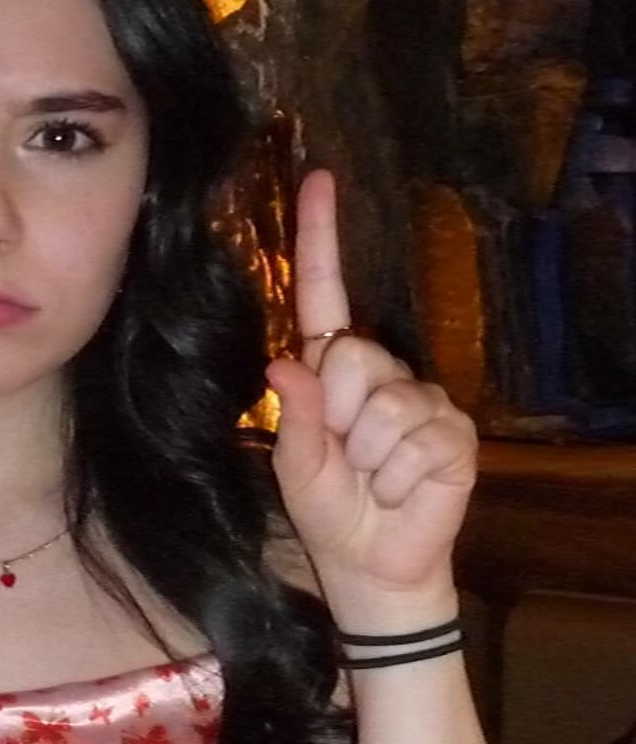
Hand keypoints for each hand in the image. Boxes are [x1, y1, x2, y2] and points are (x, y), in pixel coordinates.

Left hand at [263, 170, 477, 601]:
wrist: (372, 564)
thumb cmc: (330, 510)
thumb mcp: (296, 465)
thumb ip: (298, 415)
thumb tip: (290, 362)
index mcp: (334, 370)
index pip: (326, 293)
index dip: (321, 238)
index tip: (319, 179)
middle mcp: (382, 373)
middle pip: (351, 357)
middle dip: (338, 417)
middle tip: (344, 458)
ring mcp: (423, 400)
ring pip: (384, 406)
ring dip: (366, 458)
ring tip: (371, 479)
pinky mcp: (453, 434)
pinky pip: (416, 441)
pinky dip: (395, 478)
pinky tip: (400, 490)